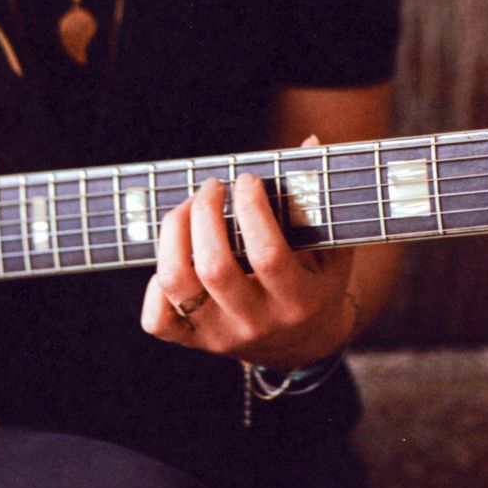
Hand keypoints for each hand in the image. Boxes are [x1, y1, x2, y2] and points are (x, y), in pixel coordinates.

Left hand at [139, 140, 356, 368]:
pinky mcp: (195, 342)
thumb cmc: (318, 282)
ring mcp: (221, 335)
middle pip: (214, 267)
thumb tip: (310, 141)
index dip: (252, 209)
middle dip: (205, 213)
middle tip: (212, 186)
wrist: (305, 345)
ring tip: (186, 208)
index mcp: (298, 301)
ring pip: (177, 284)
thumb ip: (319, 198)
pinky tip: (177, 257)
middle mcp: (257, 323)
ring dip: (173, 235)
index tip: (247, 179)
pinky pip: (157, 319)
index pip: (267, 254)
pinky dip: (154, 285)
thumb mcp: (332, 248)